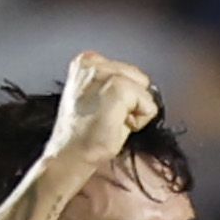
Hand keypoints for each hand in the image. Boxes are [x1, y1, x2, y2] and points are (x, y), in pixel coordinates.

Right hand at [44, 50, 162, 173]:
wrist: (70, 157)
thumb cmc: (82, 134)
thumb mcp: (94, 97)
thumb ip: (113, 84)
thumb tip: (143, 90)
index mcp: (85, 62)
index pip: (127, 72)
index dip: (123, 96)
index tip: (101, 110)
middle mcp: (94, 63)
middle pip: (139, 78)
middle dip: (130, 100)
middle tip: (105, 117)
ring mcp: (106, 74)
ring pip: (145, 90)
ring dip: (133, 111)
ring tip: (109, 121)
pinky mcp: (118, 88)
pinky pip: (149, 105)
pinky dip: (138, 121)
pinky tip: (114, 126)